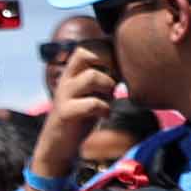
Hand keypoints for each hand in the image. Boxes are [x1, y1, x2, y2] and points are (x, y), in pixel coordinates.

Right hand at [39, 53, 122, 182]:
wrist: (58, 144)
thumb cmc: (82, 116)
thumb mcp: (95, 93)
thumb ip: (107, 78)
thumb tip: (132, 66)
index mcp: (73, 72)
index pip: (88, 46)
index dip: (107, 52)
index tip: (116, 69)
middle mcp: (66, 79)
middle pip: (84, 52)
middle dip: (106, 61)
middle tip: (114, 78)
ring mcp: (64, 95)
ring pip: (91, 76)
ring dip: (107, 86)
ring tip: (110, 97)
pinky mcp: (66, 113)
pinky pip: (91, 104)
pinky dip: (104, 109)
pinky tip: (104, 115)